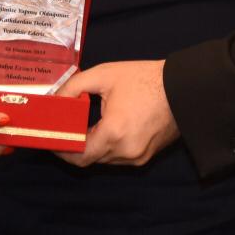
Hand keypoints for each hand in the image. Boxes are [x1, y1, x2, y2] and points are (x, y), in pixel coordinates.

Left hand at [56, 60, 177, 167]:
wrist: (184, 87)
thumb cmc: (145, 79)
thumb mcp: (104, 75)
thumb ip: (73, 87)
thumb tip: (54, 100)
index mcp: (114, 133)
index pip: (79, 155)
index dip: (61, 150)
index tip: (51, 139)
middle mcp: (126, 151)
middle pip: (90, 159)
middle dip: (75, 147)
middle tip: (62, 132)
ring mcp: (139, 156)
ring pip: (105, 160)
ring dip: (93, 147)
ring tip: (82, 129)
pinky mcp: (148, 156)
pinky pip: (120, 158)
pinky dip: (109, 147)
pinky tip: (105, 130)